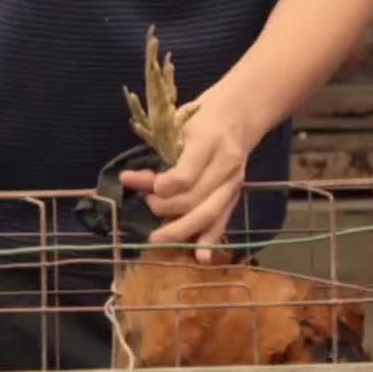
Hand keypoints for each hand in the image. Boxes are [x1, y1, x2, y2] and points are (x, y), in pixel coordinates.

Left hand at [121, 95, 249, 263]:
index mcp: (209, 141)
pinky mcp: (235, 195)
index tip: (143, 187)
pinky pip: (223, 220)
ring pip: (208, 213)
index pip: (186, 174)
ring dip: (181, 230)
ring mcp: (233, 182)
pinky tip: (200, 257)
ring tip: (157, 238)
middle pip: (195, 198)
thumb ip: (161, 150)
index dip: (162, 187)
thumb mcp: (180, 122)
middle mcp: (225, 165)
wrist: (240, 114)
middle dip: (166, 207)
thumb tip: (132, 178)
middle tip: (147, 204)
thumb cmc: (202, 116)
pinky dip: (210, 239)